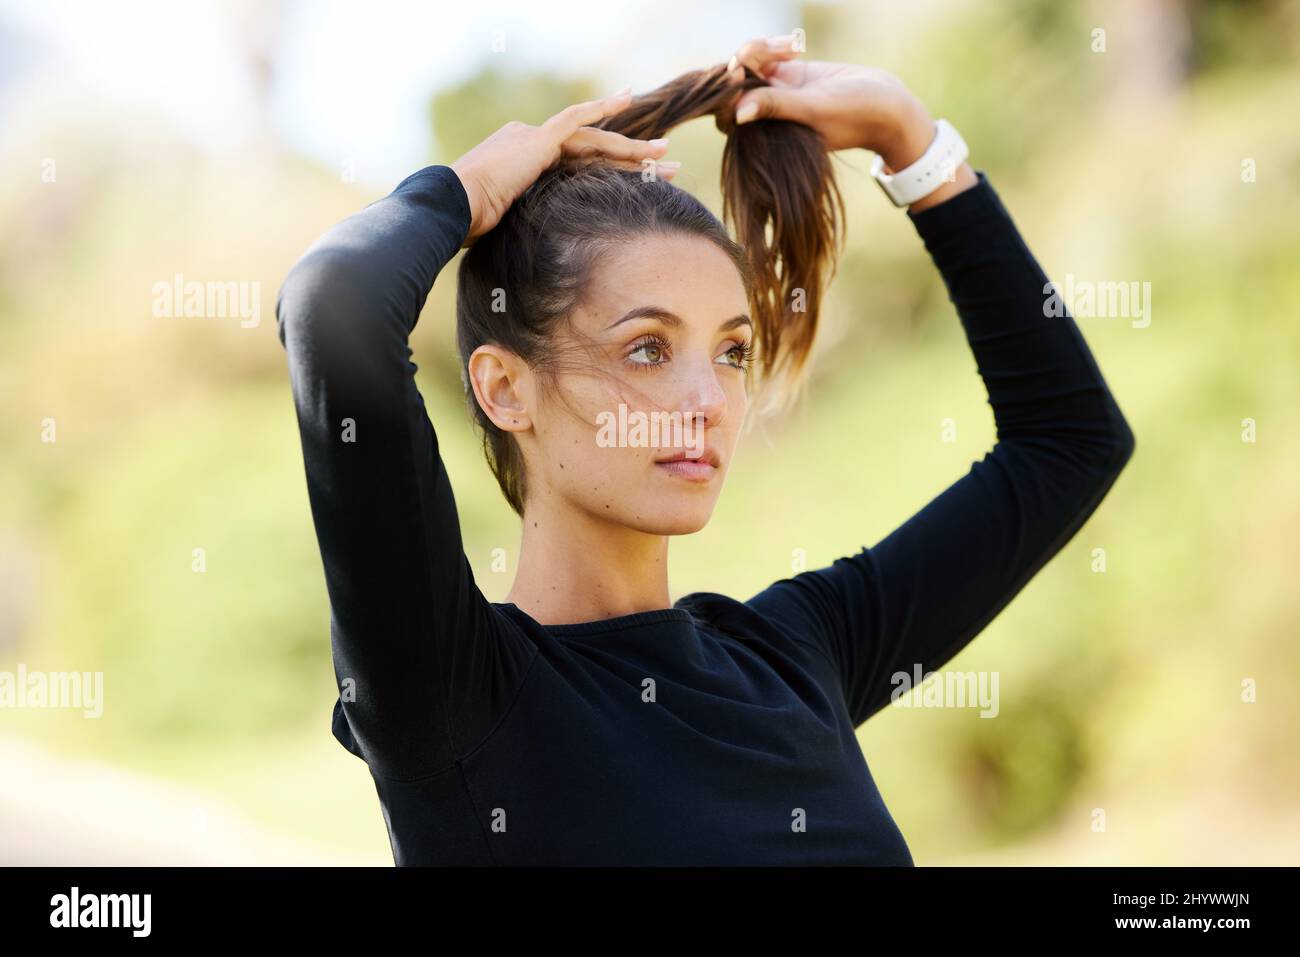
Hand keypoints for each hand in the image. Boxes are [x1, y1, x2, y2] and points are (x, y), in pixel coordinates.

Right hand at [449, 90, 676, 246]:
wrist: (453, 207)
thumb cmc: (471, 227)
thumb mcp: (508, 230)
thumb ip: (528, 228)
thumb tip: (537, 260)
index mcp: (522, 163)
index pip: (576, 165)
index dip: (608, 172)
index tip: (635, 179)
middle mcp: (529, 143)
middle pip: (592, 152)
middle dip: (631, 158)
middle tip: (667, 162)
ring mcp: (534, 138)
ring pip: (594, 141)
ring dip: (632, 148)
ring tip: (666, 154)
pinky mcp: (538, 139)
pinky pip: (576, 120)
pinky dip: (601, 109)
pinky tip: (628, 100)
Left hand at [722, 36, 975, 211]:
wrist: (887, 105)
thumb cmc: (855, 115)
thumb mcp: (815, 109)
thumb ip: (777, 108)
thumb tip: (739, 112)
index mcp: (767, 135)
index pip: (729, 116)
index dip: (726, 93)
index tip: (737, 72)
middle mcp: (767, 117)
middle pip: (733, 89)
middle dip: (742, 64)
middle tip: (762, 49)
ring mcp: (777, 95)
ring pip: (747, 68)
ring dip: (758, 50)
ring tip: (787, 46)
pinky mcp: (789, 76)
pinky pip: (764, 58)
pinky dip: (772, 46)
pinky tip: (796, 45)